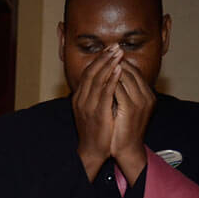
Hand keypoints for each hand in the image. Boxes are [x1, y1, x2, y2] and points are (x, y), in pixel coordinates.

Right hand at [70, 45, 120, 180]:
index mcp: (79, 98)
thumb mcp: (93, 110)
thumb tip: (106, 81)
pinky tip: (119, 69)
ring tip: (119, 53)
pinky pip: (105, 92)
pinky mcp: (98, 112)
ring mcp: (88, 106)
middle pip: (91, 73)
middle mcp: (81, 100)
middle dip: (104, 58)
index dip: (98, 60)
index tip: (109, 50)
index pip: (87, 73)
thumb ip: (96, 96)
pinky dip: (112, 79)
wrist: (92, 151)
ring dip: (109, 64)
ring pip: (97, 79)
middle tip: (115, 46)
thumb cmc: (96, 131)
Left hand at [110, 62, 154, 182]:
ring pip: (126, 77)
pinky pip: (119, 89)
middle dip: (116, 60)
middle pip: (131, 70)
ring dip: (113, 67)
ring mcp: (140, 101)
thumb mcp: (125, 109)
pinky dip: (110, 81)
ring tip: (101, 60)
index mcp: (147, 94)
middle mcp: (147, 95)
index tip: (108, 55)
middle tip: (105, 52)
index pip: (134, 71)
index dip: (121, 62)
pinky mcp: (131, 108)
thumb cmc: (123, 130)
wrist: (127, 150)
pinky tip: (100, 77)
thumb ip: (123, 95)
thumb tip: (113, 81)